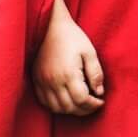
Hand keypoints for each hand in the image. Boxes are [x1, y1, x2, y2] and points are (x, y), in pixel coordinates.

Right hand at [32, 0, 106, 116]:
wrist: (49, 26)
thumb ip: (96, 73)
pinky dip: (56, 106)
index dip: (93, 105)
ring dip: (71, 110)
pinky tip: (66, 100)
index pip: (81, 100)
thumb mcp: (90, 52)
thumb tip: (99, 92)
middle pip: (69, 107)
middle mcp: (53, 81)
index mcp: (68, 74)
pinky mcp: (36, 80)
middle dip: (84, 110)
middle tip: (94, 104)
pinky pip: (44, 101)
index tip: (101, 101)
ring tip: (82, 103)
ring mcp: (42, 82)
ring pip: (56, 107)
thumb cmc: (72, 37)